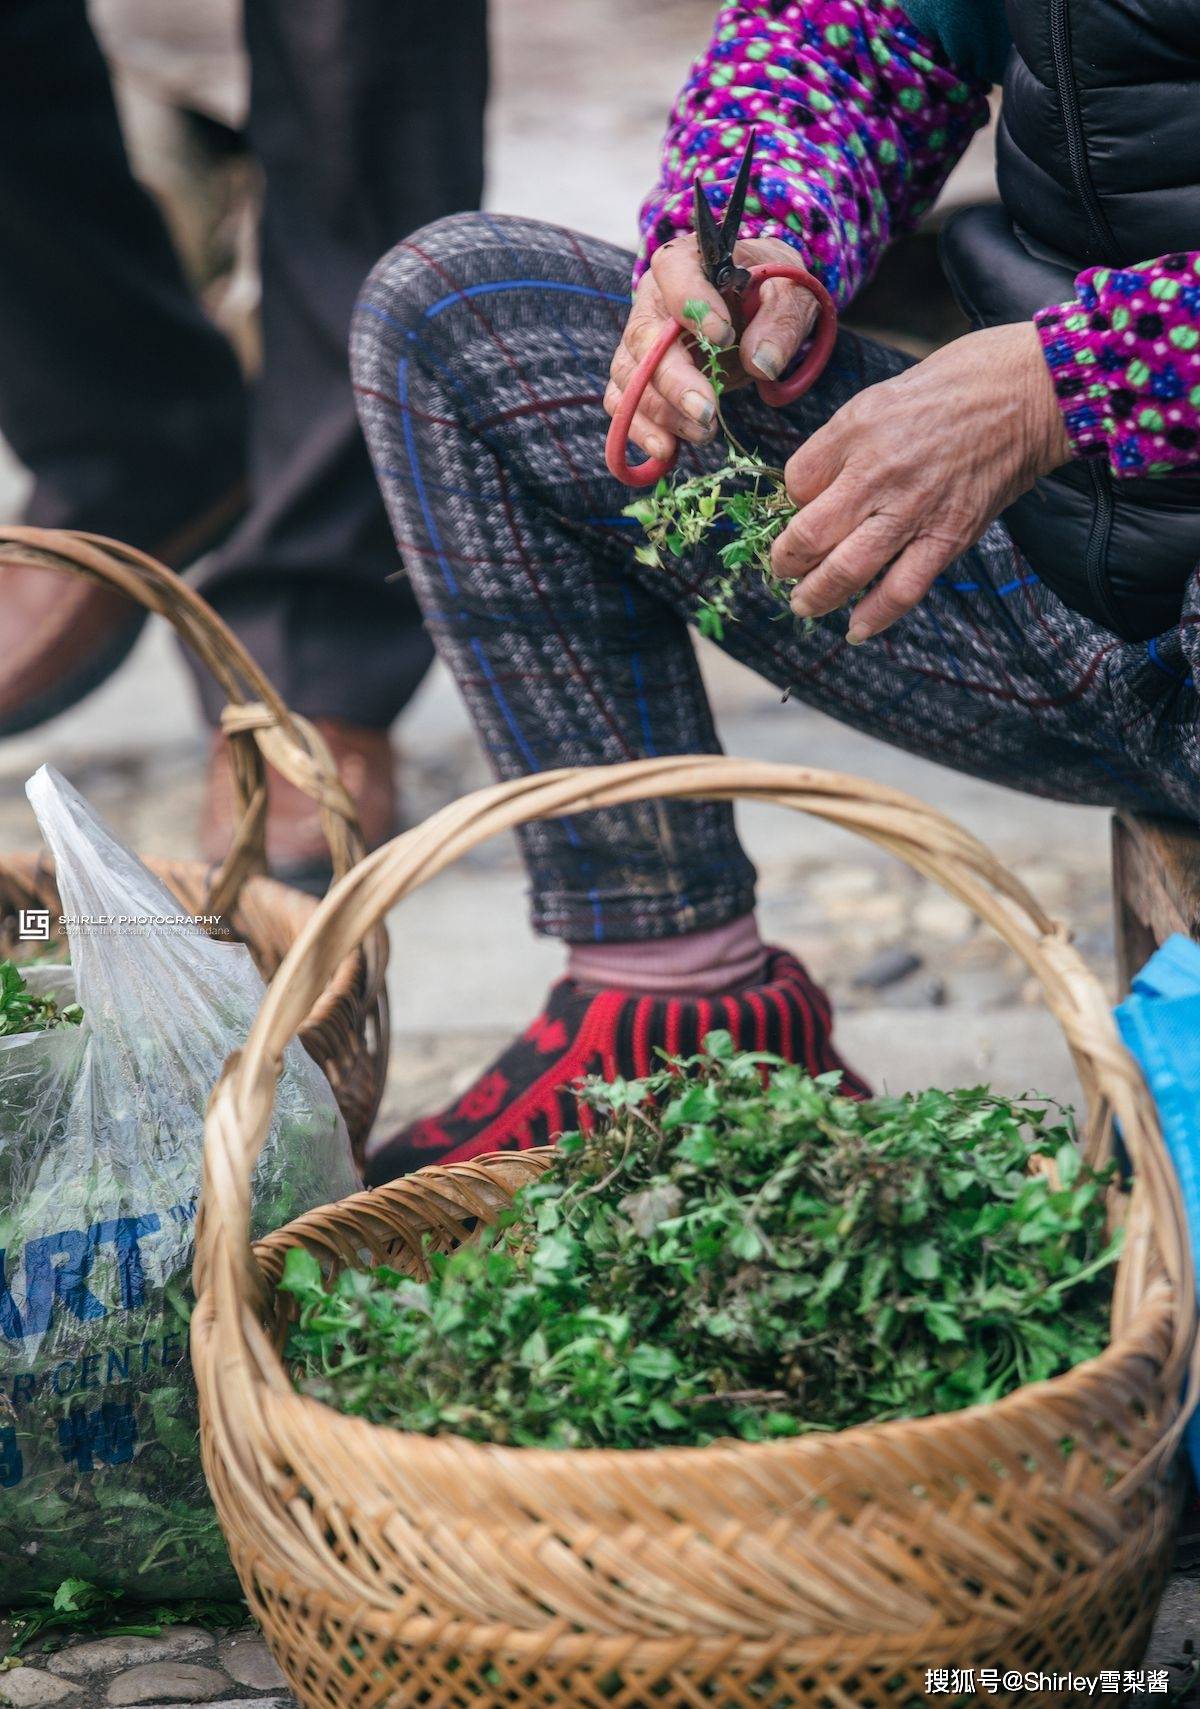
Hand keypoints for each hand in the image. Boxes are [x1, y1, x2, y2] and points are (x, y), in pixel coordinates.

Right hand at [605, 233, 819, 462]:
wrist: (757, 311)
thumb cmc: (771, 293)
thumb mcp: (791, 295)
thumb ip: (780, 322)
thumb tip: (761, 363)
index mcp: (688, 262)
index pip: (673, 272)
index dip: (691, 304)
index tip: (723, 337)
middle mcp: (653, 301)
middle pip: (643, 337)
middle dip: (672, 379)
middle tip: (706, 411)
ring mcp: (641, 343)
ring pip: (630, 378)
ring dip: (661, 412)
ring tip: (703, 433)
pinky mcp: (640, 379)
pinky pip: (624, 406)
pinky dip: (640, 431)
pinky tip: (666, 452)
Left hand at [770, 322, 1073, 641]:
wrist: (1032, 391)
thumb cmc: (958, 383)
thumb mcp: (881, 396)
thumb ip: (842, 444)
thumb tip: (809, 490)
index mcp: (855, 432)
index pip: (796, 482)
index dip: (787, 503)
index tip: (795, 513)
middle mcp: (877, 473)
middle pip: (808, 535)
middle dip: (785, 561)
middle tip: (781, 571)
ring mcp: (913, 510)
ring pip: (846, 570)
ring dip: (816, 596)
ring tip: (804, 605)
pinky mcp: (949, 536)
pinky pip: (901, 590)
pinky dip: (874, 616)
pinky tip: (855, 629)